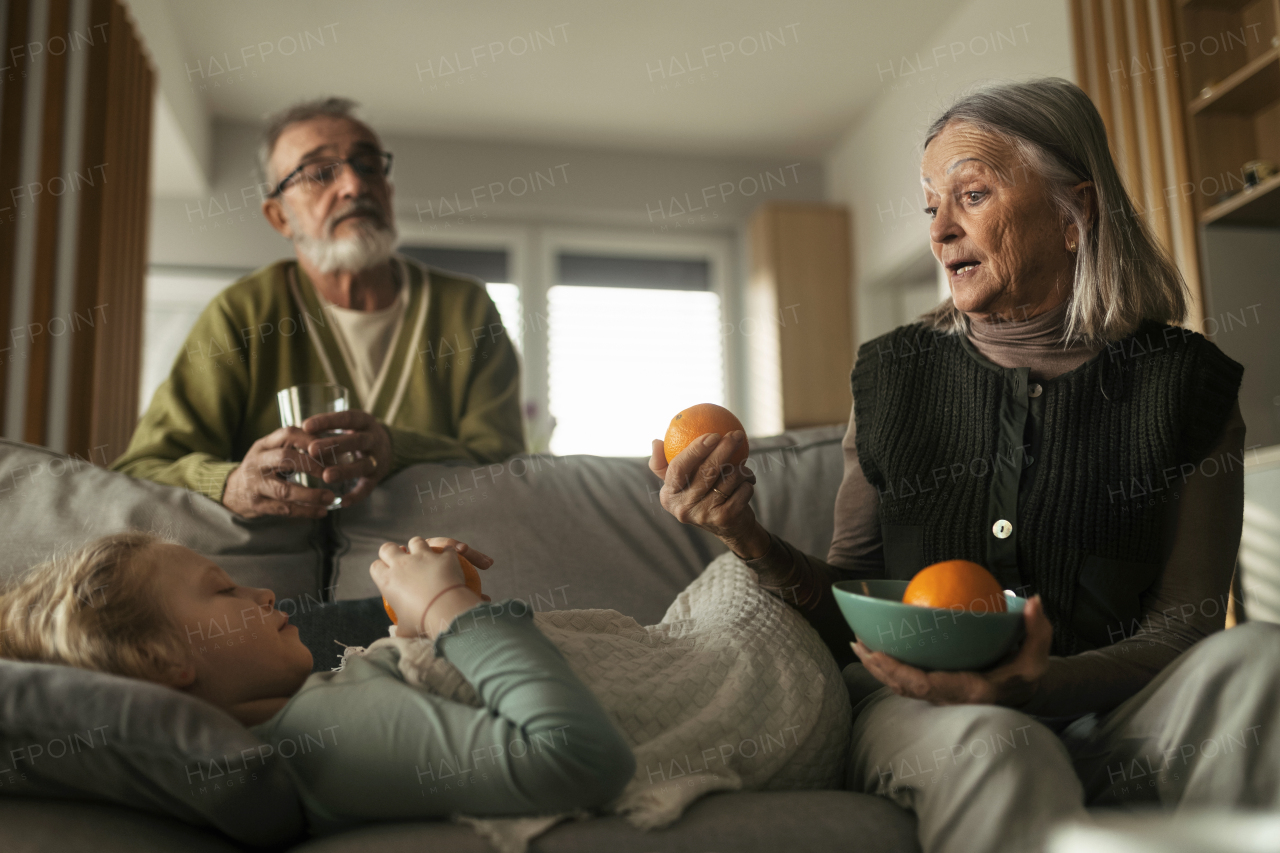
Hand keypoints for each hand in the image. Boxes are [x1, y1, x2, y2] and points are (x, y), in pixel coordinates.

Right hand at [222, 426, 334, 517]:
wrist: (232, 491)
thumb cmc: (263, 468)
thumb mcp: (273, 451)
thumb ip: (297, 448)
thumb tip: (336, 450)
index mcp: (264, 444)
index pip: (288, 434)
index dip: (311, 440)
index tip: (332, 448)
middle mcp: (257, 462)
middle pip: (285, 458)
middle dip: (312, 465)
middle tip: (332, 473)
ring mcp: (256, 484)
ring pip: (284, 490)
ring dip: (311, 495)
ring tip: (330, 497)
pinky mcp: (257, 504)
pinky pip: (284, 509)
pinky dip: (305, 511)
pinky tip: (321, 511)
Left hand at [301, 410, 392, 508]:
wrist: (386, 447)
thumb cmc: (355, 434)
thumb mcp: (347, 425)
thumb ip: (326, 429)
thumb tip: (298, 432)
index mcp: (364, 422)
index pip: (347, 418)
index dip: (327, 421)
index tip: (305, 426)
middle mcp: (373, 439)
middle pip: (356, 441)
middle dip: (334, 445)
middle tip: (312, 449)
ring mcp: (377, 459)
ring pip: (363, 465)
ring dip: (345, 470)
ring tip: (326, 476)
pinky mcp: (377, 477)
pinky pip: (368, 488)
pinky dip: (356, 495)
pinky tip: (342, 502)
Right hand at [369, 536, 482, 638]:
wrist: (445, 611)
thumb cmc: (421, 622)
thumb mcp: (405, 629)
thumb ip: (400, 629)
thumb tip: (398, 637)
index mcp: (387, 580)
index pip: (375, 566)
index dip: (381, 569)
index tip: (388, 575)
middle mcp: (402, 564)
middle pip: (388, 547)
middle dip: (393, 551)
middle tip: (402, 560)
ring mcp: (423, 557)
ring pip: (415, 541)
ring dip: (419, 547)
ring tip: (425, 557)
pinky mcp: (443, 556)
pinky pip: (446, 548)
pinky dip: (448, 554)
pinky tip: (449, 561)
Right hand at [649, 431, 769, 560]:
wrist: (730, 528)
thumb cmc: (703, 496)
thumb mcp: (682, 483)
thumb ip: (666, 464)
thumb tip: (655, 441)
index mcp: (668, 495)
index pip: (678, 467)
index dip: (695, 449)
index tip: (713, 434)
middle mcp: (683, 507)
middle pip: (707, 471)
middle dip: (725, 448)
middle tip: (736, 434)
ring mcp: (704, 514)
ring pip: (729, 478)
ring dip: (742, 468)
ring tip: (743, 466)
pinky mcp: (724, 518)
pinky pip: (743, 489)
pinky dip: (748, 482)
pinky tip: (748, 481)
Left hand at [852, 595, 1052, 705]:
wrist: (1022, 692)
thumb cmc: (1026, 671)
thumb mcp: (1038, 654)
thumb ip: (1038, 629)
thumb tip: (1034, 601)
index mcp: (970, 691)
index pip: (928, 685)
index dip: (900, 673)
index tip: (881, 653)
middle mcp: (950, 698)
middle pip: (904, 688)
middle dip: (878, 668)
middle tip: (858, 643)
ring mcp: (940, 696)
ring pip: (900, 687)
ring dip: (876, 667)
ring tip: (856, 643)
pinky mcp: (934, 689)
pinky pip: (905, 680)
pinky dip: (885, 666)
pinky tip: (872, 646)